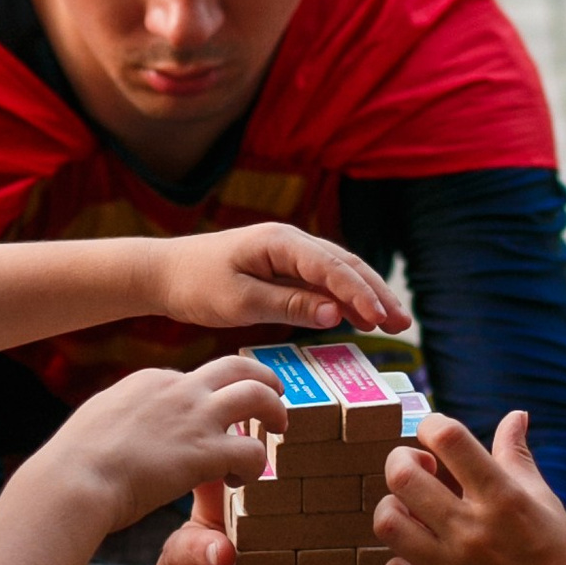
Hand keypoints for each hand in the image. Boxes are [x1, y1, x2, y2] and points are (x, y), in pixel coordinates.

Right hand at [33, 356, 279, 535]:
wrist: (74, 479)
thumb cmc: (76, 462)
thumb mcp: (99, 419)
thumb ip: (124, 416)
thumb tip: (126, 427)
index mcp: (152, 380)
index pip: (198, 377)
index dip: (213, 395)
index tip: (217, 415)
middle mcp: (179, 389)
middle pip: (237, 368)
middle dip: (262, 379)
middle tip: (274, 398)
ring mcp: (195, 416)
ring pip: (258, 396)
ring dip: (274, 412)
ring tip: (279, 431)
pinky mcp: (206, 450)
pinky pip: (251, 451)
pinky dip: (256, 464)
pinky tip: (242, 480)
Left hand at [150, 224, 408, 342]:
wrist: (165, 273)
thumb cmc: (196, 285)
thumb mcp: (239, 301)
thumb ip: (287, 306)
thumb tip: (334, 315)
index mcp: (280, 242)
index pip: (331, 267)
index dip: (359, 293)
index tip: (379, 317)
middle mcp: (290, 241)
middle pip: (345, 265)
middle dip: (375, 293)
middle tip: (401, 323)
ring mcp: (289, 253)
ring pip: (339, 272)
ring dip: (366, 295)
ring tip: (393, 322)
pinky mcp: (284, 268)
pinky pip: (323, 281)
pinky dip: (345, 298)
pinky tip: (361, 316)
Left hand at [371, 409, 565, 564]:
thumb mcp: (545, 501)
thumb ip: (518, 456)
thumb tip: (515, 415)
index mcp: (504, 497)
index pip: (449, 438)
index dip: (432, 426)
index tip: (434, 437)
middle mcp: (475, 531)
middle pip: (403, 476)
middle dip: (401, 462)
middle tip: (414, 470)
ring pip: (388, 523)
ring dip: (392, 510)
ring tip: (409, 514)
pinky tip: (417, 561)